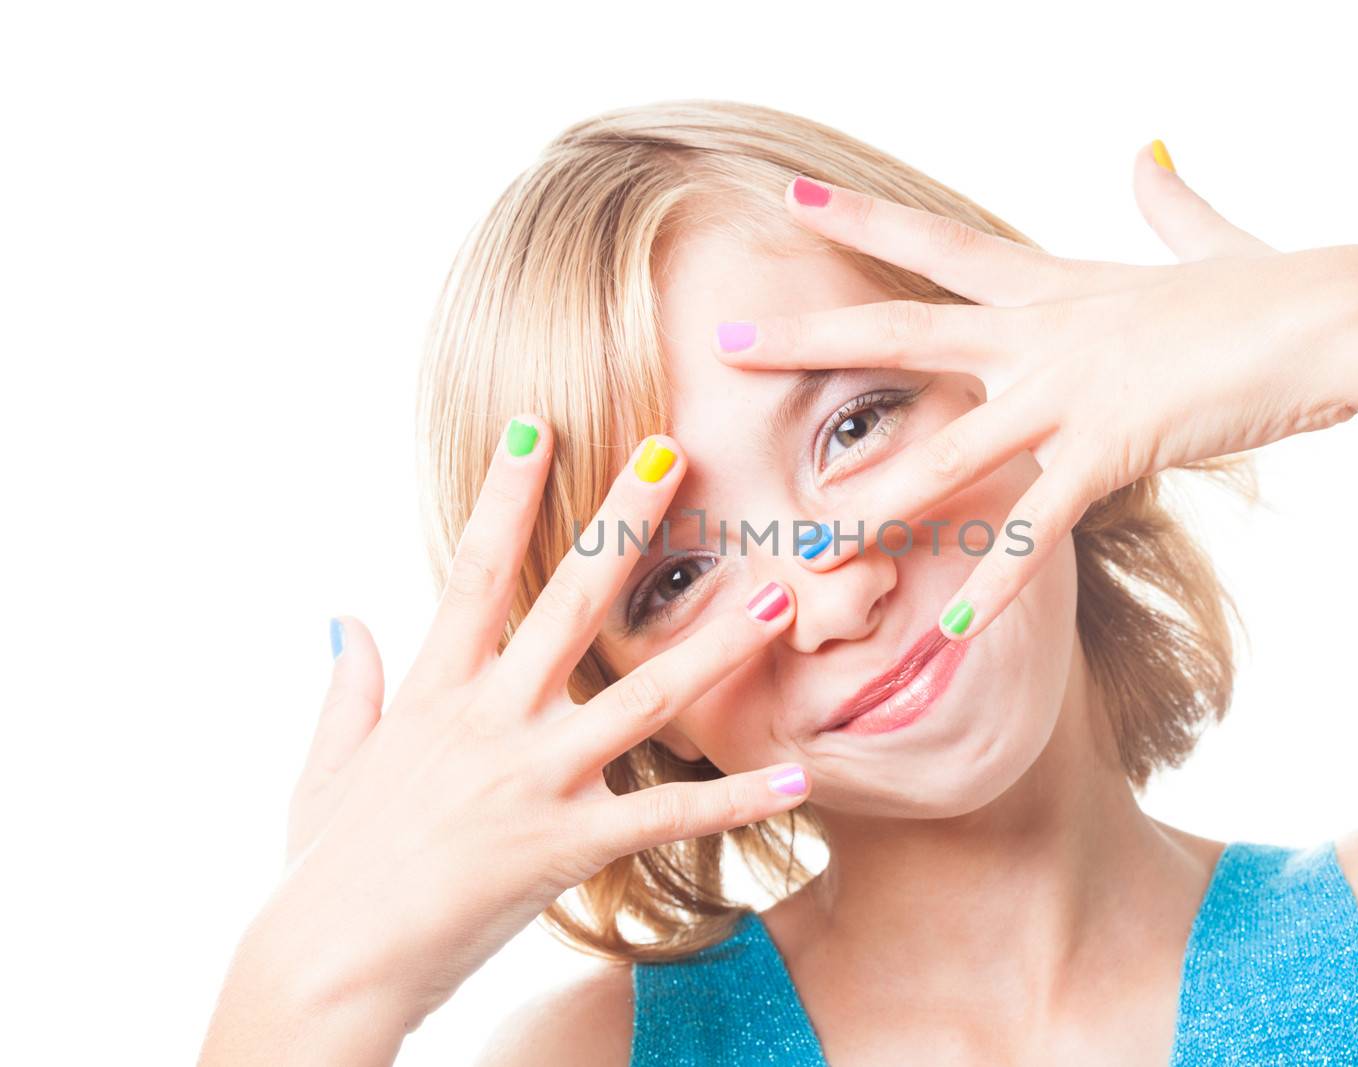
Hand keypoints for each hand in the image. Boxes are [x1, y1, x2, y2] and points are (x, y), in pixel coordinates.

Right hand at [202, 420, 809, 1063]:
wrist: (327, 965)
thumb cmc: (324, 869)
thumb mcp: (327, 766)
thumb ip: (349, 687)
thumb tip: (343, 618)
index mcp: (437, 692)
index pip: (477, 572)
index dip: (506, 496)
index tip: (536, 429)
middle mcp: (493, 719)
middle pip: (570, 601)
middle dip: (623, 521)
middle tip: (673, 451)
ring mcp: (535, 778)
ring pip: (641, 695)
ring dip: (715, 645)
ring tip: (776, 599)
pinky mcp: (567, 844)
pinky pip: (667, 815)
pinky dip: (735, 799)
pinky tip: (797, 777)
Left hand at [713, 148, 1357, 641]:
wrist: (1329, 313)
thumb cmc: (1272, 286)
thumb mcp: (1204, 241)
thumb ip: (1165, 204)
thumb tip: (1149, 154)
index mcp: (1053, 288)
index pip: (939, 247)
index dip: (864, 222)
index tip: (795, 199)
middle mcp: (1040, 334)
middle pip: (902, 333)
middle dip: (810, 340)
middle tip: (726, 341)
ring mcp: (1067, 392)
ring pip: (945, 452)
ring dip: (873, 501)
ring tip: (808, 541)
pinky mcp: (1109, 449)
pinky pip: (1035, 528)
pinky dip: (996, 584)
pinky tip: (953, 632)